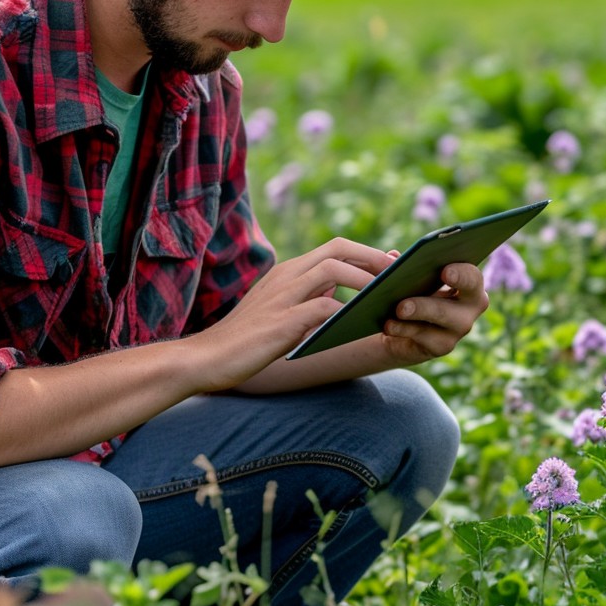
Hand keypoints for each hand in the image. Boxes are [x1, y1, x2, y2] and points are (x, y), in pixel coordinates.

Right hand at [194, 237, 395, 391]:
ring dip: (366, 279)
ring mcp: (283, 296)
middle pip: (338, 248)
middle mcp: (286, 275)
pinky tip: (366, 325)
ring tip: (387, 296)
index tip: (390, 265)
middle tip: (398, 273)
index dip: (366, 252)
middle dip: (373, 257)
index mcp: (287, 272)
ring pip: (334, 269)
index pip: (334, 248)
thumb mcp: (278, 310)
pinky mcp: (283, 321)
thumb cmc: (245, 339)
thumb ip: (306, 296)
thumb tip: (338, 291)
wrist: (207, 358)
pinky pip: (325, 307)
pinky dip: (349, 313)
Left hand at [380, 261, 488, 366]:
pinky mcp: (443, 345)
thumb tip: (393, 257)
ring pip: (443, 316)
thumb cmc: (407, 291)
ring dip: (420, 309)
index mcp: (467, 280)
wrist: (397, 327)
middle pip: (465, 296)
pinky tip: (389, 325)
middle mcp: (471, 304)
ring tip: (400, 308)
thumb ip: (401, 264)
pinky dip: (405, 329)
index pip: (472, 275)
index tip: (445, 270)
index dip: (462, 273)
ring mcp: (460, 327)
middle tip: (433, 281)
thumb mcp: (404, 275)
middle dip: (450, 285)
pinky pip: (425, 337)